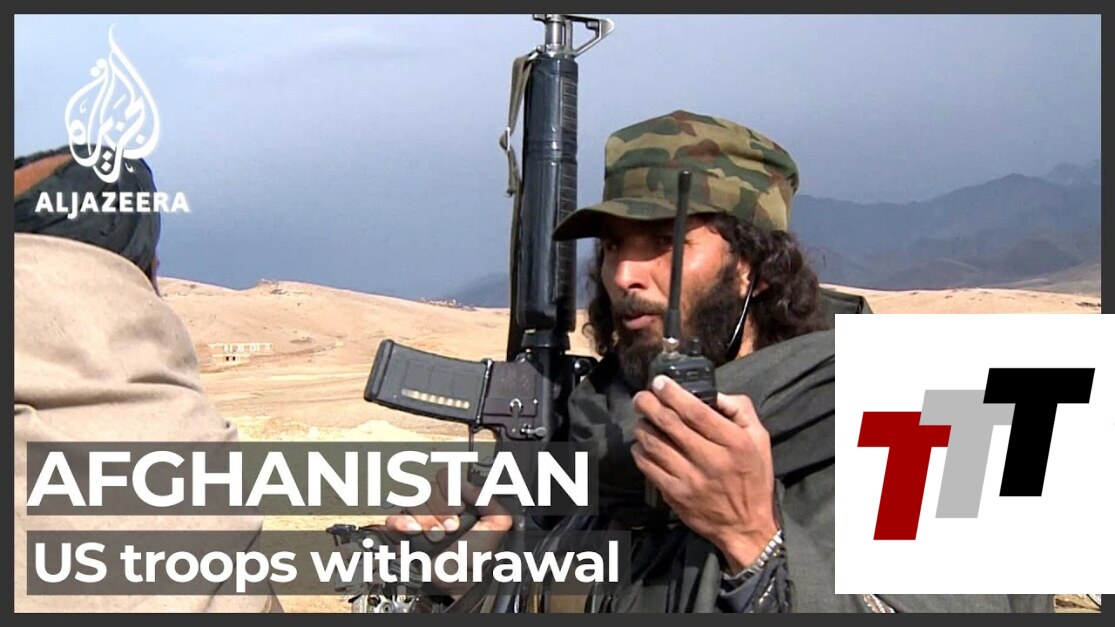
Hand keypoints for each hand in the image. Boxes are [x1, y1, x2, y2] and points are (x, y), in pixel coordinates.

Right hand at [383, 467, 510, 593]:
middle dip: (441, 509)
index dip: (451, 490)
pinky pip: (392, 518)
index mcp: (456, 499)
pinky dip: (401, 522)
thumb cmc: (476, 558)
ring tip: (437, 537)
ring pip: (412, 502)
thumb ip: (488, 500)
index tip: (460, 509)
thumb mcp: (496, 526)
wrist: (458, 585)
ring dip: (426, 519)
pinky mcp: (401, 533)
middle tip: (451, 527)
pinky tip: (414, 531)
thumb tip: (466, 484)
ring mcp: (418, 519)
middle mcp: (436, 506)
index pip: (445, 477)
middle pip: (428, 488)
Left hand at [632, 375, 778, 571]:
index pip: (696, 412)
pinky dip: (640, 451)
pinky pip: (648, 467)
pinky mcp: (675, 495)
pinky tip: (642, 444)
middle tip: (641, 396)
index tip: (659, 382)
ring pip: (654, 444)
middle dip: (649, 404)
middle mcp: (710, 459)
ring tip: (642, 419)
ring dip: (642, 426)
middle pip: (669, 424)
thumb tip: (713, 393)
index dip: (673, 394)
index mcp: (733, 442)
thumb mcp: (760, 439)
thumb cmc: (753, 478)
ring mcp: (690, 479)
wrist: (746, 526)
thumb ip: (740, 410)